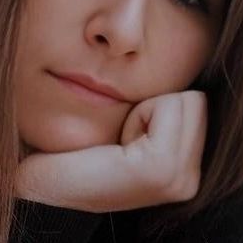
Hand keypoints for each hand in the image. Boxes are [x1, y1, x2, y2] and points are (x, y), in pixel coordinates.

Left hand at [15, 91, 206, 211]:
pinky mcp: (160, 169)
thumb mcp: (131, 127)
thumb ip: (165, 109)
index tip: (125, 138)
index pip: (199, 103)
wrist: (42, 186)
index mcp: (187, 175)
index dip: (157, 109)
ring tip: (119, 143)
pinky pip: (166, 104)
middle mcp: (190, 183)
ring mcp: (179, 180)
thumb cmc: (79, 152)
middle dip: (156, 107)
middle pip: (197, 100)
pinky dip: (139, 113)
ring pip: (186, 99)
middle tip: (121, 139)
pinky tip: (116, 145)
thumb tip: (193, 56)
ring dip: (145, 111)